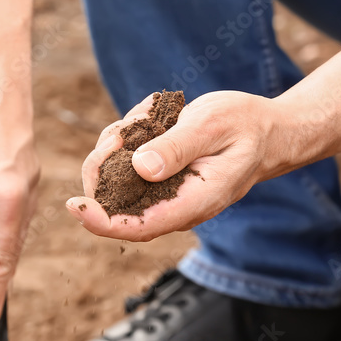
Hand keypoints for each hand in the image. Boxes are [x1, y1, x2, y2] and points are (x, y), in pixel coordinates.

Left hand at [65, 90, 291, 240]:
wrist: (265, 131)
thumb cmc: (245, 126)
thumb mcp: (213, 125)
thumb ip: (177, 147)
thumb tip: (140, 168)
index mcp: (192, 203)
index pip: (137, 226)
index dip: (100, 221)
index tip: (75, 204)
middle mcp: (172, 207)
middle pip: (113, 204)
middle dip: (102, 166)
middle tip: (121, 130)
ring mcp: (161, 195)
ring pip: (112, 180)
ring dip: (116, 144)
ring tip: (148, 114)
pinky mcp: (153, 180)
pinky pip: (121, 164)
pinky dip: (125, 137)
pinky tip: (150, 116)